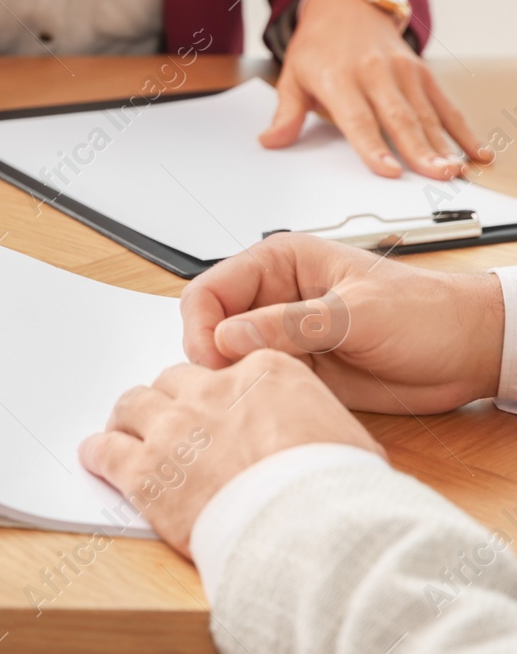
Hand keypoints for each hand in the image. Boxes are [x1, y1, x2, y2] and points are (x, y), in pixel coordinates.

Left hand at [79, 351, 383, 553]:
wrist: (311, 529)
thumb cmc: (339, 491)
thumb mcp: (346, 439)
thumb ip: (315, 423)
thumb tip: (319, 438)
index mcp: (264, 374)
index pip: (225, 368)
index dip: (217, 392)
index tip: (215, 407)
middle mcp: (211, 392)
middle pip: (173, 382)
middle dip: (168, 401)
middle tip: (166, 422)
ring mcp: (172, 429)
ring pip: (132, 405)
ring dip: (128, 419)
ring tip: (122, 431)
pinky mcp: (146, 471)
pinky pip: (107, 451)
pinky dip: (99, 452)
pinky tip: (96, 457)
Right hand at [182, 232, 504, 413]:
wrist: (471, 352)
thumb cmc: (426, 314)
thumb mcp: (357, 313)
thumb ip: (290, 324)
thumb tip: (227, 337)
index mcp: (280, 264)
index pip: (210, 290)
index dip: (201, 326)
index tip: (211, 361)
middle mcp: (273, 297)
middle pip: (210, 327)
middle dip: (211, 358)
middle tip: (229, 388)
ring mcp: (283, 335)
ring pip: (227, 359)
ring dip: (231, 381)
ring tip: (251, 400)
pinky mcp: (298, 369)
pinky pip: (256, 383)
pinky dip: (253, 398)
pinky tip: (267, 408)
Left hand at [261, 0, 489, 179]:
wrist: (345, 7)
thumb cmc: (318, 47)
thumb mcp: (292, 76)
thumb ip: (285, 113)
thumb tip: (270, 142)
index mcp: (339, 78)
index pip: (358, 119)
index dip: (373, 147)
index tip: (388, 172)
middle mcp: (374, 74)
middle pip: (399, 118)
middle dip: (420, 150)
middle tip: (438, 175)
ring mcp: (402, 71)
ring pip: (426, 113)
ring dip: (444, 144)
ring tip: (455, 170)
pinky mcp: (421, 71)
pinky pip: (444, 104)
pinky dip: (462, 128)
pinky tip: (475, 150)